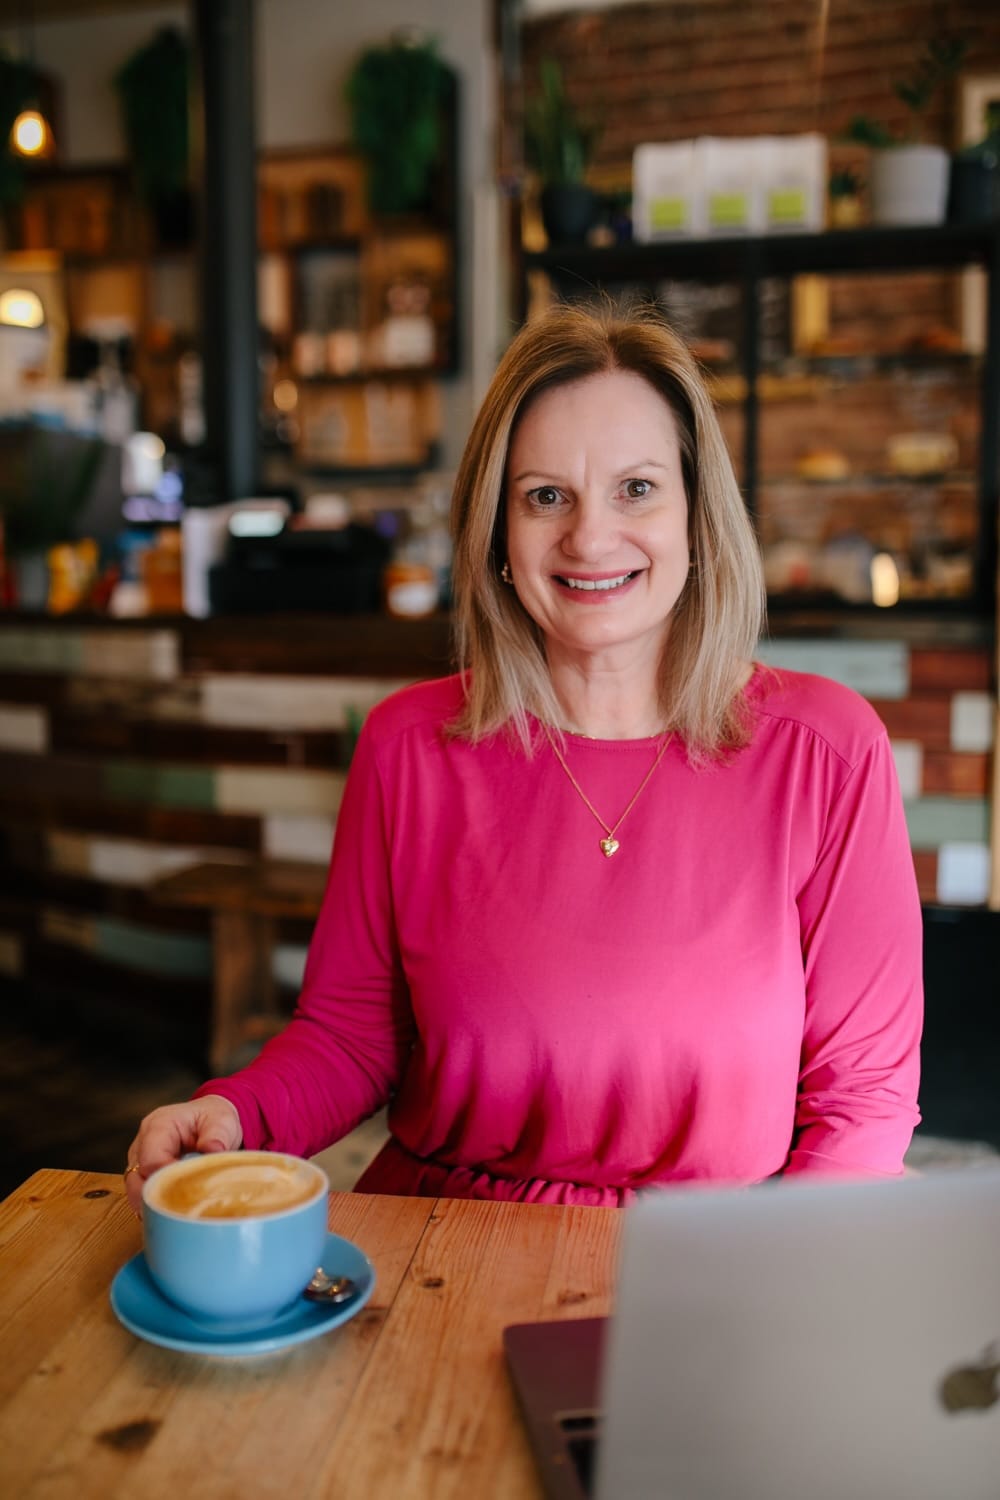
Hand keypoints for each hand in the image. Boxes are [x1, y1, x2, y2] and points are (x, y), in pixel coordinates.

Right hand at [123, 1095, 242, 1214]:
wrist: (210, 1121)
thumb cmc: (213, 1119)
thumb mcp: (221, 1121)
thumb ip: (217, 1135)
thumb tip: (213, 1151)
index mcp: (158, 1126)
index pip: (151, 1161)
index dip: (167, 1181)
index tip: (190, 1192)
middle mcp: (141, 1144)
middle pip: (136, 1180)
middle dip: (157, 1199)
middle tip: (183, 1210)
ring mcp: (138, 1161)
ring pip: (135, 1192)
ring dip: (155, 1205)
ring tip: (179, 1213)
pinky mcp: (142, 1176)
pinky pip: (141, 1196)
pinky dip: (156, 1206)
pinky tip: (173, 1213)